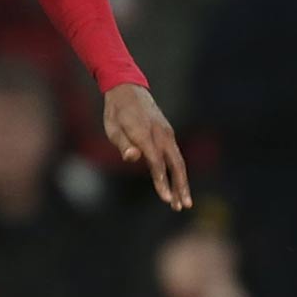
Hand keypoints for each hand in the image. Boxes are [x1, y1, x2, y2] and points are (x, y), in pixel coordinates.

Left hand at [104, 83, 190, 210]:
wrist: (128, 89)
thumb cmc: (116, 112)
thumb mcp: (112, 128)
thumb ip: (123, 144)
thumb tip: (133, 158)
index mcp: (145, 134)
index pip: (157, 163)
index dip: (162, 182)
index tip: (166, 199)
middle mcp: (161, 134)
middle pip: (175, 165)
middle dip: (180, 187)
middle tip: (182, 207)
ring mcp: (167, 133)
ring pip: (179, 162)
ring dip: (182, 182)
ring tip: (184, 202)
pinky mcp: (168, 134)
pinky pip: (175, 155)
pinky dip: (178, 171)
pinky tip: (178, 185)